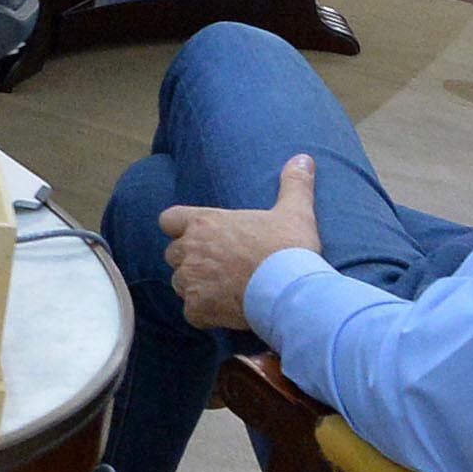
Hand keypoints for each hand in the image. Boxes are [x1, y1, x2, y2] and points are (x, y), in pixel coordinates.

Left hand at [158, 158, 324, 330]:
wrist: (290, 290)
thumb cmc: (289, 248)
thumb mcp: (295, 211)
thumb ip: (294, 183)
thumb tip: (303, 158)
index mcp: (205, 222)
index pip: (168, 219)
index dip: (179, 227)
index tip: (198, 234)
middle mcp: (191, 249)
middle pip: (173, 254)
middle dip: (190, 259)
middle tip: (219, 266)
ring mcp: (191, 280)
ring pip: (180, 284)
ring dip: (196, 286)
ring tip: (224, 289)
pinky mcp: (197, 309)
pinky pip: (191, 312)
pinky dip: (204, 313)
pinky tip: (226, 311)